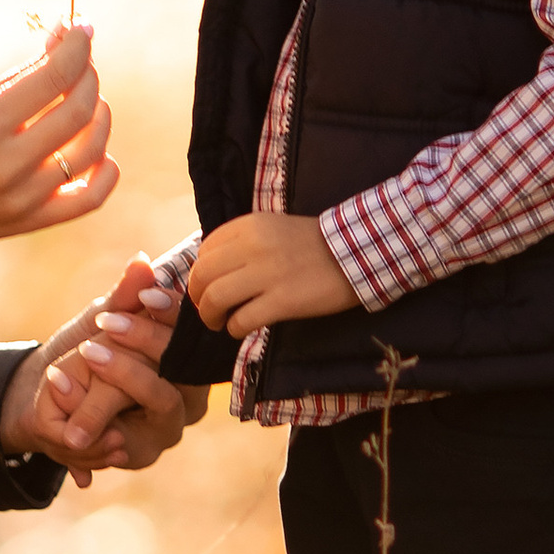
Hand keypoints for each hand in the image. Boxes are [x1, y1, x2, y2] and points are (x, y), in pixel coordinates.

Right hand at [0, 28, 115, 294]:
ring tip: (86, 97)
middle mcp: (6, 164)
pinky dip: (105, 172)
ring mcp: (21, 198)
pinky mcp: (27, 221)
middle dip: (87, 72)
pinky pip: (87, 199)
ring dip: (99, 113)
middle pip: (78, 109)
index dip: (77, 44)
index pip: (54, 76)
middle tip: (79, 58)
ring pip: (89, 149)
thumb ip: (11, 81)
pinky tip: (99, 150)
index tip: (81, 26)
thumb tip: (59, 48)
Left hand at [1, 255, 204, 488]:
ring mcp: (168, 429)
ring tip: (87, 353)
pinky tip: (77, 395)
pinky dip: (98, 417)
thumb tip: (140, 261)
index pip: (194, 334)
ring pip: (163, 400)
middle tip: (107, 321)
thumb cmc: (87, 354)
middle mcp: (189, 399)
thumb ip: (123, 297)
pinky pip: (130, 437)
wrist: (49, 402)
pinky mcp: (142, 455)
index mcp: (187, 362)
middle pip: (185, 367)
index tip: (145, 296)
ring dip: (127, 375)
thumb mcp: (100, 322)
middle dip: (148, 340)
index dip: (175, 313)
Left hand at [185, 210, 360, 337]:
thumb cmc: (314, 243)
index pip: (204, 251)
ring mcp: (267, 274)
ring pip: (215, 299)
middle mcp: (252, 246)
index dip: (200, 273)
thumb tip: (213, 269)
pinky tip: (241, 329)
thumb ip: (243, 243)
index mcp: (249, 225)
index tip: (206, 286)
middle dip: (197, 297)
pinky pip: (241, 320)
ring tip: (219, 323)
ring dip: (210, 316)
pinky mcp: (283, 301)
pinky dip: (234, 329)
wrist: (355, 252)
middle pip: (203, 276)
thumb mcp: (273, 228)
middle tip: (207, 309)